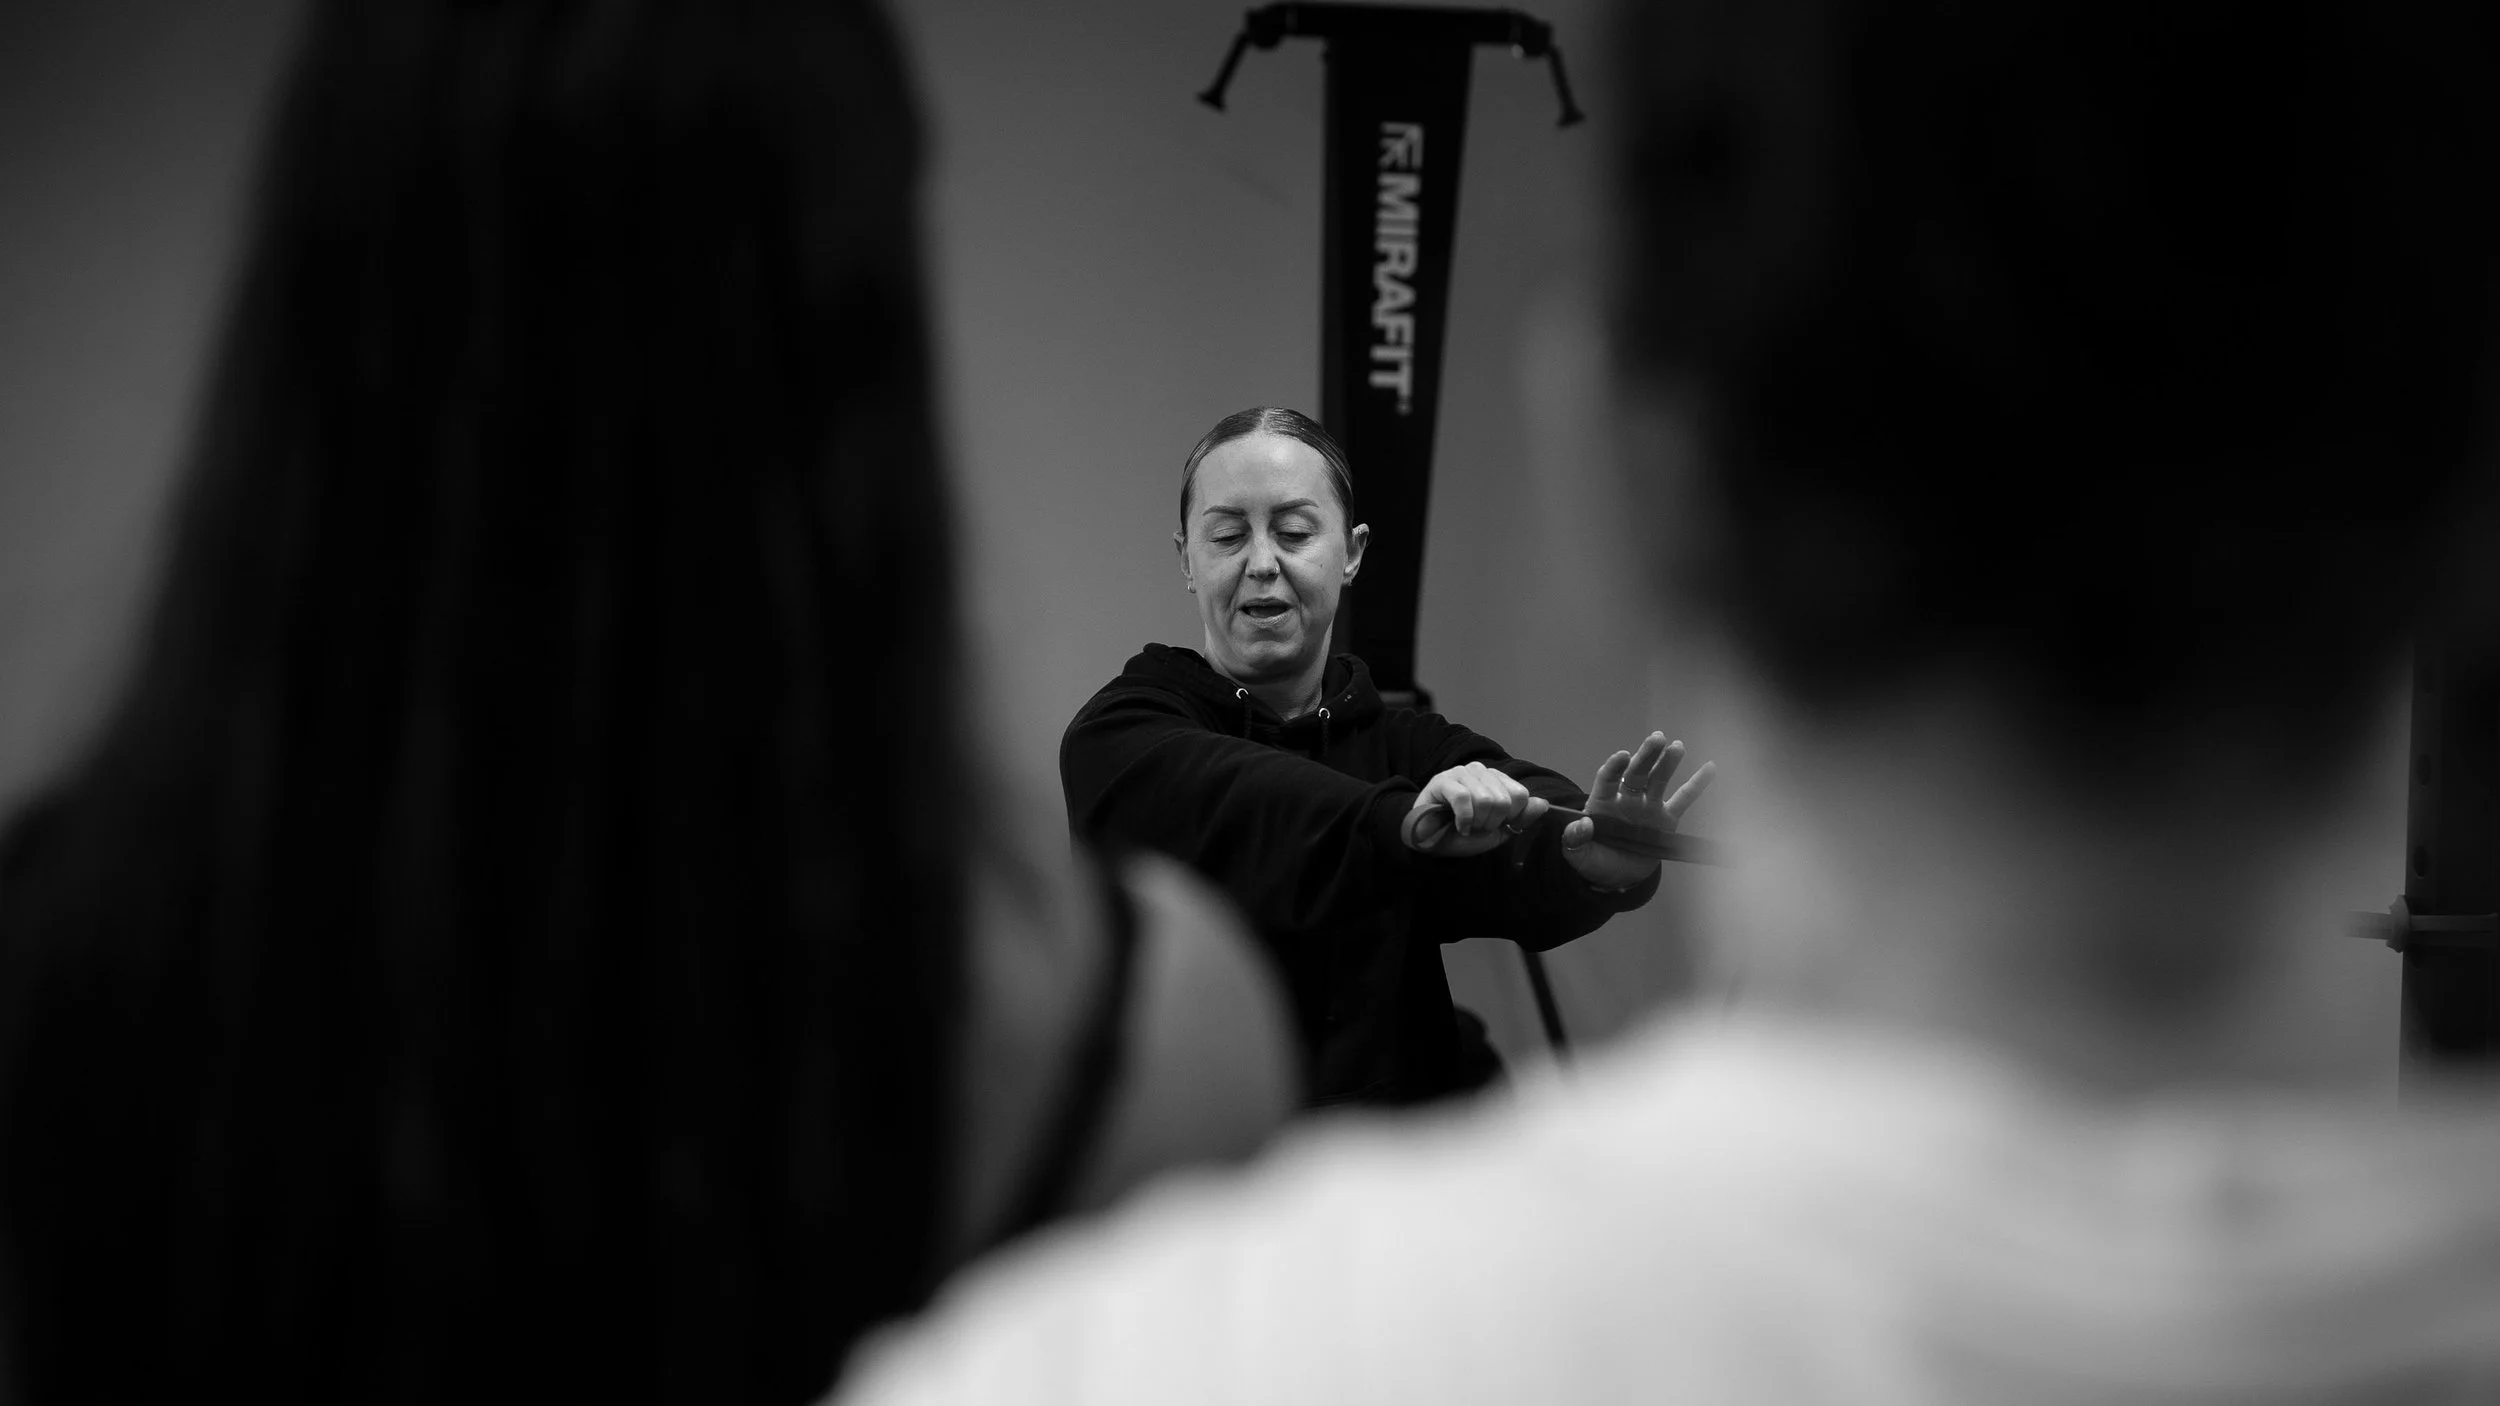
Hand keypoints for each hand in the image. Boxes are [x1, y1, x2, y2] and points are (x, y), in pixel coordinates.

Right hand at [1403, 762, 1551, 857]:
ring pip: (1485, 800)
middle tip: (1477, 827)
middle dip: (1491, 823)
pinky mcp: (1442, 781)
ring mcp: (1460, 773)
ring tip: (1466, 825)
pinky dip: (1463, 819)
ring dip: (1476, 822)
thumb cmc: (1463, 834)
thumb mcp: (1498, 830)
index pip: (1521, 795)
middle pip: (1504, 800)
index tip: (1495, 826)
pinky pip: (1464, 799)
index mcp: (1496, 779)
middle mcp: (1480, 771)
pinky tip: (1458, 826)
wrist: (1429, 841)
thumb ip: (1521, 817)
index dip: (1511, 817)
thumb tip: (1543, 804)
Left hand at [1563, 732, 1715, 890]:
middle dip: (1646, 756)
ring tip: (1677, 746)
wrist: (1618, 875)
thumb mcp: (1578, 854)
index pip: (1607, 779)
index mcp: (1602, 802)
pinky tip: (1710, 767)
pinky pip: (1683, 799)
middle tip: (1657, 738)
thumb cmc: (1595, 860)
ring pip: (1658, 781)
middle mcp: (1626, 799)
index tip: (1623, 755)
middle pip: (1636, 773)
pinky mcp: (1666, 819)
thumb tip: (1582, 825)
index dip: (1614, 767)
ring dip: (1667, 763)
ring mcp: (1648, 806)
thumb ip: (1575, 840)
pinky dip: (1697, 784)